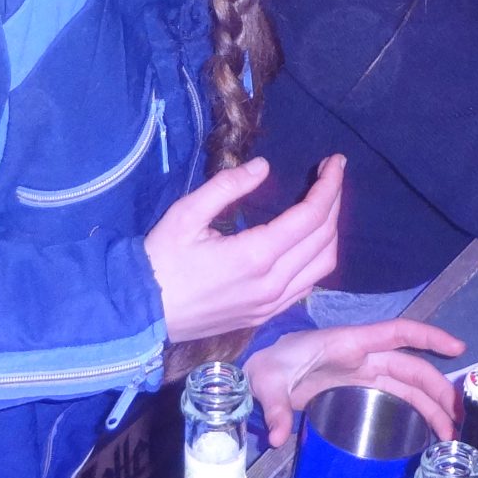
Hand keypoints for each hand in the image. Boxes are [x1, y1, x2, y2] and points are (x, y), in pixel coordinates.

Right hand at [145, 156, 342, 344]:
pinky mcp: (265, 316)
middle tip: (331, 174)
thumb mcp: (186, 214)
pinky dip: (319, 257)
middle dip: (334, 200)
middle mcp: (273, 284)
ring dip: (331, 230)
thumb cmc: (160, 260)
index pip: (311, 216)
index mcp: (256, 256)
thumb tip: (263, 167)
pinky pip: (307, 285)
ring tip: (324, 203)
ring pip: (323, 265)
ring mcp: (272, 304)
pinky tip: (310, 240)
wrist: (142, 313)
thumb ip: (227, 187)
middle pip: (324, 238)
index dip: (329, 186)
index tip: (335, 162)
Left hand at [244, 318, 467, 447]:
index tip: (458, 347)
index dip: (428, 337)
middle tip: (460, 417)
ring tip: (451, 433)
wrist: (265, 371)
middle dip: (439, 389)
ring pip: (410, 386)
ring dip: (434, 406)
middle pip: (412, 368)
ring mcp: (367, 375)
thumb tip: (277, 436)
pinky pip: (399, 397)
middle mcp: (365, 357)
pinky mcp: (363, 391)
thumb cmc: (271, 365)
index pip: (397, 334)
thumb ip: (275, 406)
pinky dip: (418, 412)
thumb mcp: (268, 381)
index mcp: (350, 343)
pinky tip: (431, 431)